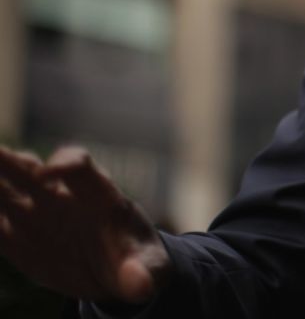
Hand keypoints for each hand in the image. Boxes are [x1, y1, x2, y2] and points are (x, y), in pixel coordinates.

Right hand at [0, 145, 170, 303]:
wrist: (118, 274)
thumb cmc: (138, 261)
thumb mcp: (149, 270)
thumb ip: (143, 275)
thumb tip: (141, 287)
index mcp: (99, 196)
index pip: (79, 167)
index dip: (64, 165)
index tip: (46, 176)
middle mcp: (63, 197)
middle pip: (29, 169)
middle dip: (4, 159)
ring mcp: (39, 215)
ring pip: (4, 190)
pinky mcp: (21, 238)